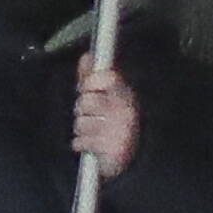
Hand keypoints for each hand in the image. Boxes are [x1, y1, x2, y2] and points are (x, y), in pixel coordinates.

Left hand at [71, 58, 140, 174]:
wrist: (132, 156)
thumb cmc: (115, 122)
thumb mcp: (109, 96)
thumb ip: (93, 75)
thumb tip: (87, 57)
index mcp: (126, 95)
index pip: (110, 78)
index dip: (92, 80)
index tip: (86, 87)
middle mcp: (126, 111)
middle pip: (87, 101)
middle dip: (82, 109)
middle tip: (91, 113)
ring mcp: (120, 131)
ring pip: (81, 123)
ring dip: (82, 128)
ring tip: (94, 130)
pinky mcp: (112, 150)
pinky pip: (80, 142)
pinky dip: (82, 144)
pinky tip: (92, 144)